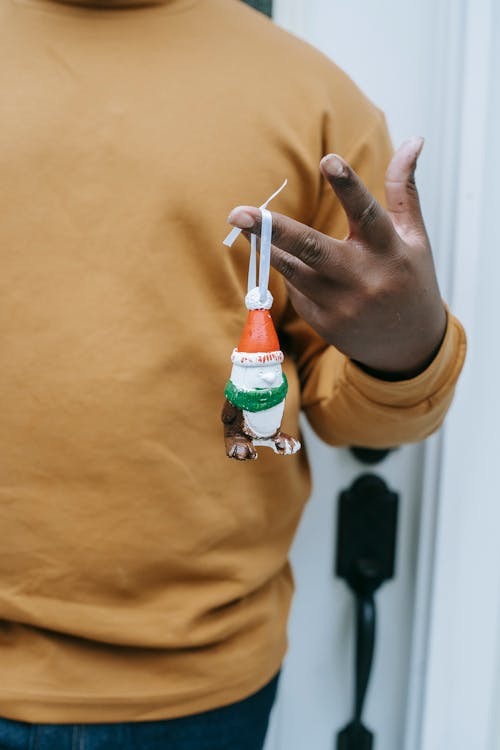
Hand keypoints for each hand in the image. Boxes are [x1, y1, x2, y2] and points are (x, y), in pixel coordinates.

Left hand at [227, 138, 446, 378]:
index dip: (348, 187)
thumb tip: (414, 138)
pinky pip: (295, 290)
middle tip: (237, 212)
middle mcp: (363, 279)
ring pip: (292, 271)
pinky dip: (290, 273)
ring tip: (243, 224)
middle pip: (312, 250)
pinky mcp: (324, 323)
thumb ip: (404, 189)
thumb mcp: (413, 236)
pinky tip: (297, 267)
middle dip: (273, 230)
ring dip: (266, 246)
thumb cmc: (409, 279)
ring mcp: (341, 305)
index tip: (328, 159)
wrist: (408, 345)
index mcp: (389, 251)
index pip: (368, 214)